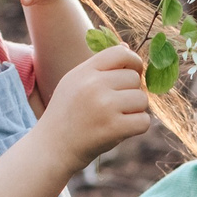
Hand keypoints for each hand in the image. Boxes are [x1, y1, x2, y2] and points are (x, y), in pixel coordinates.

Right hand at [31, 45, 150, 168]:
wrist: (52, 148)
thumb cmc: (67, 115)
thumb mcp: (74, 82)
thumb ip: (99, 66)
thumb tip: (127, 48)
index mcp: (84, 71)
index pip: (121, 53)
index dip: (134, 62)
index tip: (134, 73)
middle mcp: (94, 85)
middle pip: (135, 78)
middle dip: (131, 92)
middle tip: (116, 106)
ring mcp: (104, 106)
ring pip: (142, 100)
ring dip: (135, 111)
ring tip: (116, 118)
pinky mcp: (113, 128)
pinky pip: (144, 121)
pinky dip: (137, 127)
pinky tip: (121, 130)